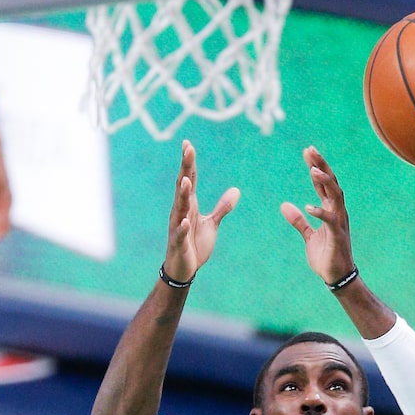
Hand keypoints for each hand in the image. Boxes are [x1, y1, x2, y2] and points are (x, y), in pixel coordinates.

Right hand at [164, 140, 239, 284]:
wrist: (183, 269)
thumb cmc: (194, 244)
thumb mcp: (211, 223)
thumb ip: (222, 207)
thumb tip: (236, 190)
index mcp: (189, 205)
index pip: (190, 180)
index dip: (189, 163)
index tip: (188, 144)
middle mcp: (181, 212)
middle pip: (183, 186)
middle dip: (185, 168)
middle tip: (187, 149)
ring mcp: (178, 227)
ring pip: (179, 207)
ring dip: (183, 194)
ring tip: (186, 180)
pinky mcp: (179, 244)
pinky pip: (180, 234)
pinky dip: (182, 228)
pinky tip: (185, 221)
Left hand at [280, 146, 355, 288]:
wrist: (337, 277)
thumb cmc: (326, 256)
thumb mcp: (308, 236)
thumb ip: (298, 221)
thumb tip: (284, 205)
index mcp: (330, 210)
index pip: (322, 184)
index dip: (315, 167)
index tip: (308, 151)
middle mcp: (337, 212)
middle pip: (331, 183)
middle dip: (321, 165)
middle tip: (311, 150)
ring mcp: (339, 223)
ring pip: (335, 196)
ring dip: (324, 182)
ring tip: (313, 171)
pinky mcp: (338, 236)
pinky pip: (330, 220)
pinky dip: (320, 212)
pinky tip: (308, 207)